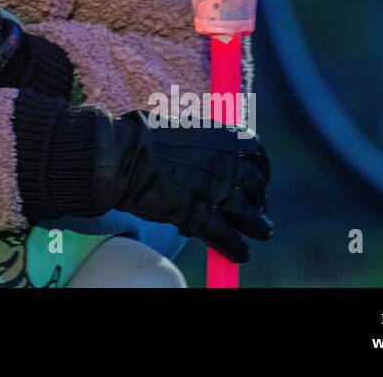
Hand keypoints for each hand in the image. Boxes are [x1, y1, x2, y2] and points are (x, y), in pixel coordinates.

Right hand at [14, 93, 271, 262]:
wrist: (121, 155)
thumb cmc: (142, 136)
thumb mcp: (180, 126)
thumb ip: (201, 139)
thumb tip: (209, 145)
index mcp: (222, 136)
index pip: (256, 153)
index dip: (260, 168)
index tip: (258, 177)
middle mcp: (226, 163)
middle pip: (255, 185)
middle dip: (259, 199)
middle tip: (258, 208)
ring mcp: (214, 190)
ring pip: (246, 213)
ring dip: (257, 225)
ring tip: (262, 233)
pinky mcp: (198, 214)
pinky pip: (224, 234)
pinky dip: (234, 246)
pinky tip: (240, 254)